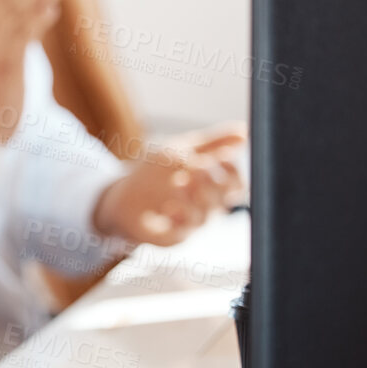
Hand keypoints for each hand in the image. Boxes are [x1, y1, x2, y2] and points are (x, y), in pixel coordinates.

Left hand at [93, 125, 246, 245]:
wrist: (122, 197)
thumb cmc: (155, 174)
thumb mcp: (183, 149)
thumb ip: (213, 143)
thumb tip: (244, 131)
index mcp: (213, 187)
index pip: (236, 183)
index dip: (231, 171)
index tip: (218, 156)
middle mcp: (207, 207)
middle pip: (226, 199)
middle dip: (215, 182)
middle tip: (198, 166)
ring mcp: (192, 222)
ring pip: (207, 214)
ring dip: (195, 196)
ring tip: (179, 180)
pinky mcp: (174, 235)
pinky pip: (185, 229)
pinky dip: (178, 213)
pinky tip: (169, 205)